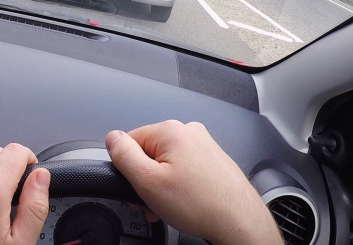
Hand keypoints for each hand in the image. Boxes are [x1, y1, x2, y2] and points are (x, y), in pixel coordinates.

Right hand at [105, 121, 282, 244]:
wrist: (240, 222)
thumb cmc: (201, 204)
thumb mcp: (147, 181)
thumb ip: (123, 155)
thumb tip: (112, 138)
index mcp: (171, 130)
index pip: (129, 142)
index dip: (128, 169)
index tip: (137, 188)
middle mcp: (189, 132)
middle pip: (148, 153)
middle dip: (146, 179)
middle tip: (152, 203)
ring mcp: (204, 146)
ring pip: (167, 163)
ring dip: (162, 186)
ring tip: (170, 207)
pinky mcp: (213, 161)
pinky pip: (184, 169)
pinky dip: (179, 186)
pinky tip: (185, 203)